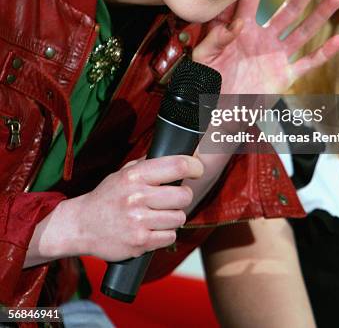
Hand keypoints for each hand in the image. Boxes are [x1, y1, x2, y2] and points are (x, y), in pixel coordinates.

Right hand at [32, 155, 203, 264]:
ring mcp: (138, 221)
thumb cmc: (107, 197)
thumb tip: (180, 155)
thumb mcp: (123, 173)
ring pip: (179, 218)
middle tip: (174, 197)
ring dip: (174, 217)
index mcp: (134, 176)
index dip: (194, 166)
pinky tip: (153, 228)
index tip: (197, 169)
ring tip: (160, 215)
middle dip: (183, 196)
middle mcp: (137, 197)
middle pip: (184, 195)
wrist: (81, 225)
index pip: (177, 165)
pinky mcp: (140, 242)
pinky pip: (170, 236)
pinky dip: (165, 234)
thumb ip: (149, 164)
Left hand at [193, 0, 338, 93]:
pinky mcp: (284, 76)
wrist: (215, 112)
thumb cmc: (205, 82)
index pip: (251, 3)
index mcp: (241, 30)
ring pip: (303, 32)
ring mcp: (276, 56)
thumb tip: (237, 24)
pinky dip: (323, 54)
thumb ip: (216, 39)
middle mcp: (263, 39)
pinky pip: (307, 63)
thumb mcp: (203, 58)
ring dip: (321, 15)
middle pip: (289, 10)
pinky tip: (338, 40)